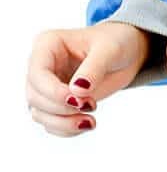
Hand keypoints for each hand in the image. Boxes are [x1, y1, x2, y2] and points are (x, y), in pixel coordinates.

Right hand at [25, 22, 151, 136]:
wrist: (126, 53)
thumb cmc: (116, 42)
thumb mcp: (110, 50)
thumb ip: (94, 69)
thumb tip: (77, 91)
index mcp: (48, 45)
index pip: (37, 73)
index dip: (52, 92)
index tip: (77, 101)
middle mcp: (42, 65)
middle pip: (34, 96)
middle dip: (61, 109)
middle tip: (92, 106)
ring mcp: (47, 85)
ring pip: (39, 113)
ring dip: (63, 123)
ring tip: (91, 121)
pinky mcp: (55, 102)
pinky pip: (51, 123)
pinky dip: (66, 129)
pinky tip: (86, 123)